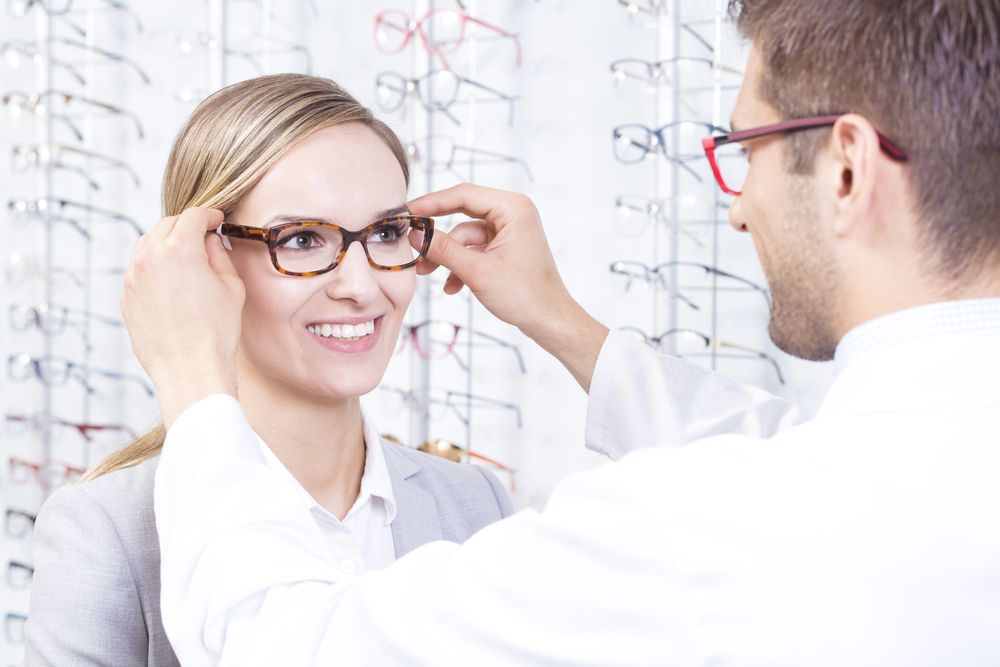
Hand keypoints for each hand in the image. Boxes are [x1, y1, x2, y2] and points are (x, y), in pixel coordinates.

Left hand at [121, 207, 244, 426]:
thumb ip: (219, 255)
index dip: (210, 215)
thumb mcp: (231, 286)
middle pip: (167, 224)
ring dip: (166, 243)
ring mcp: (133, 277)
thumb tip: (209, 241)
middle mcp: (150, 257)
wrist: (189, 368)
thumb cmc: (216, 330)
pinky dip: (154, 266)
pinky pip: (138, 269)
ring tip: (184, 257)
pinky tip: (171, 282)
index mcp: (179, 248)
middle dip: (187, 226)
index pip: (194, 216)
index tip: (217, 220)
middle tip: (203, 236)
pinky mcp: (126, 297)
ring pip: (147, 244)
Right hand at [407, 184, 607, 391]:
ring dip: (447, 255)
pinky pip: (474, 250)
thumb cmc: (526, 295)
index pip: (464, 195)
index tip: (408, 212)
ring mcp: (509, 232)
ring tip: (428, 273)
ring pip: (465, 236)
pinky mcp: (505, 248)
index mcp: (513, 209)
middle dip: (438, 236)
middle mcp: (512, 214)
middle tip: (413, 244)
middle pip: (462, 214)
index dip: (432, 203)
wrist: (549, 321)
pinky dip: (461, 265)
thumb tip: (415, 234)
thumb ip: (443, 249)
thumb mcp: (477, 271)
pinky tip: (452, 286)